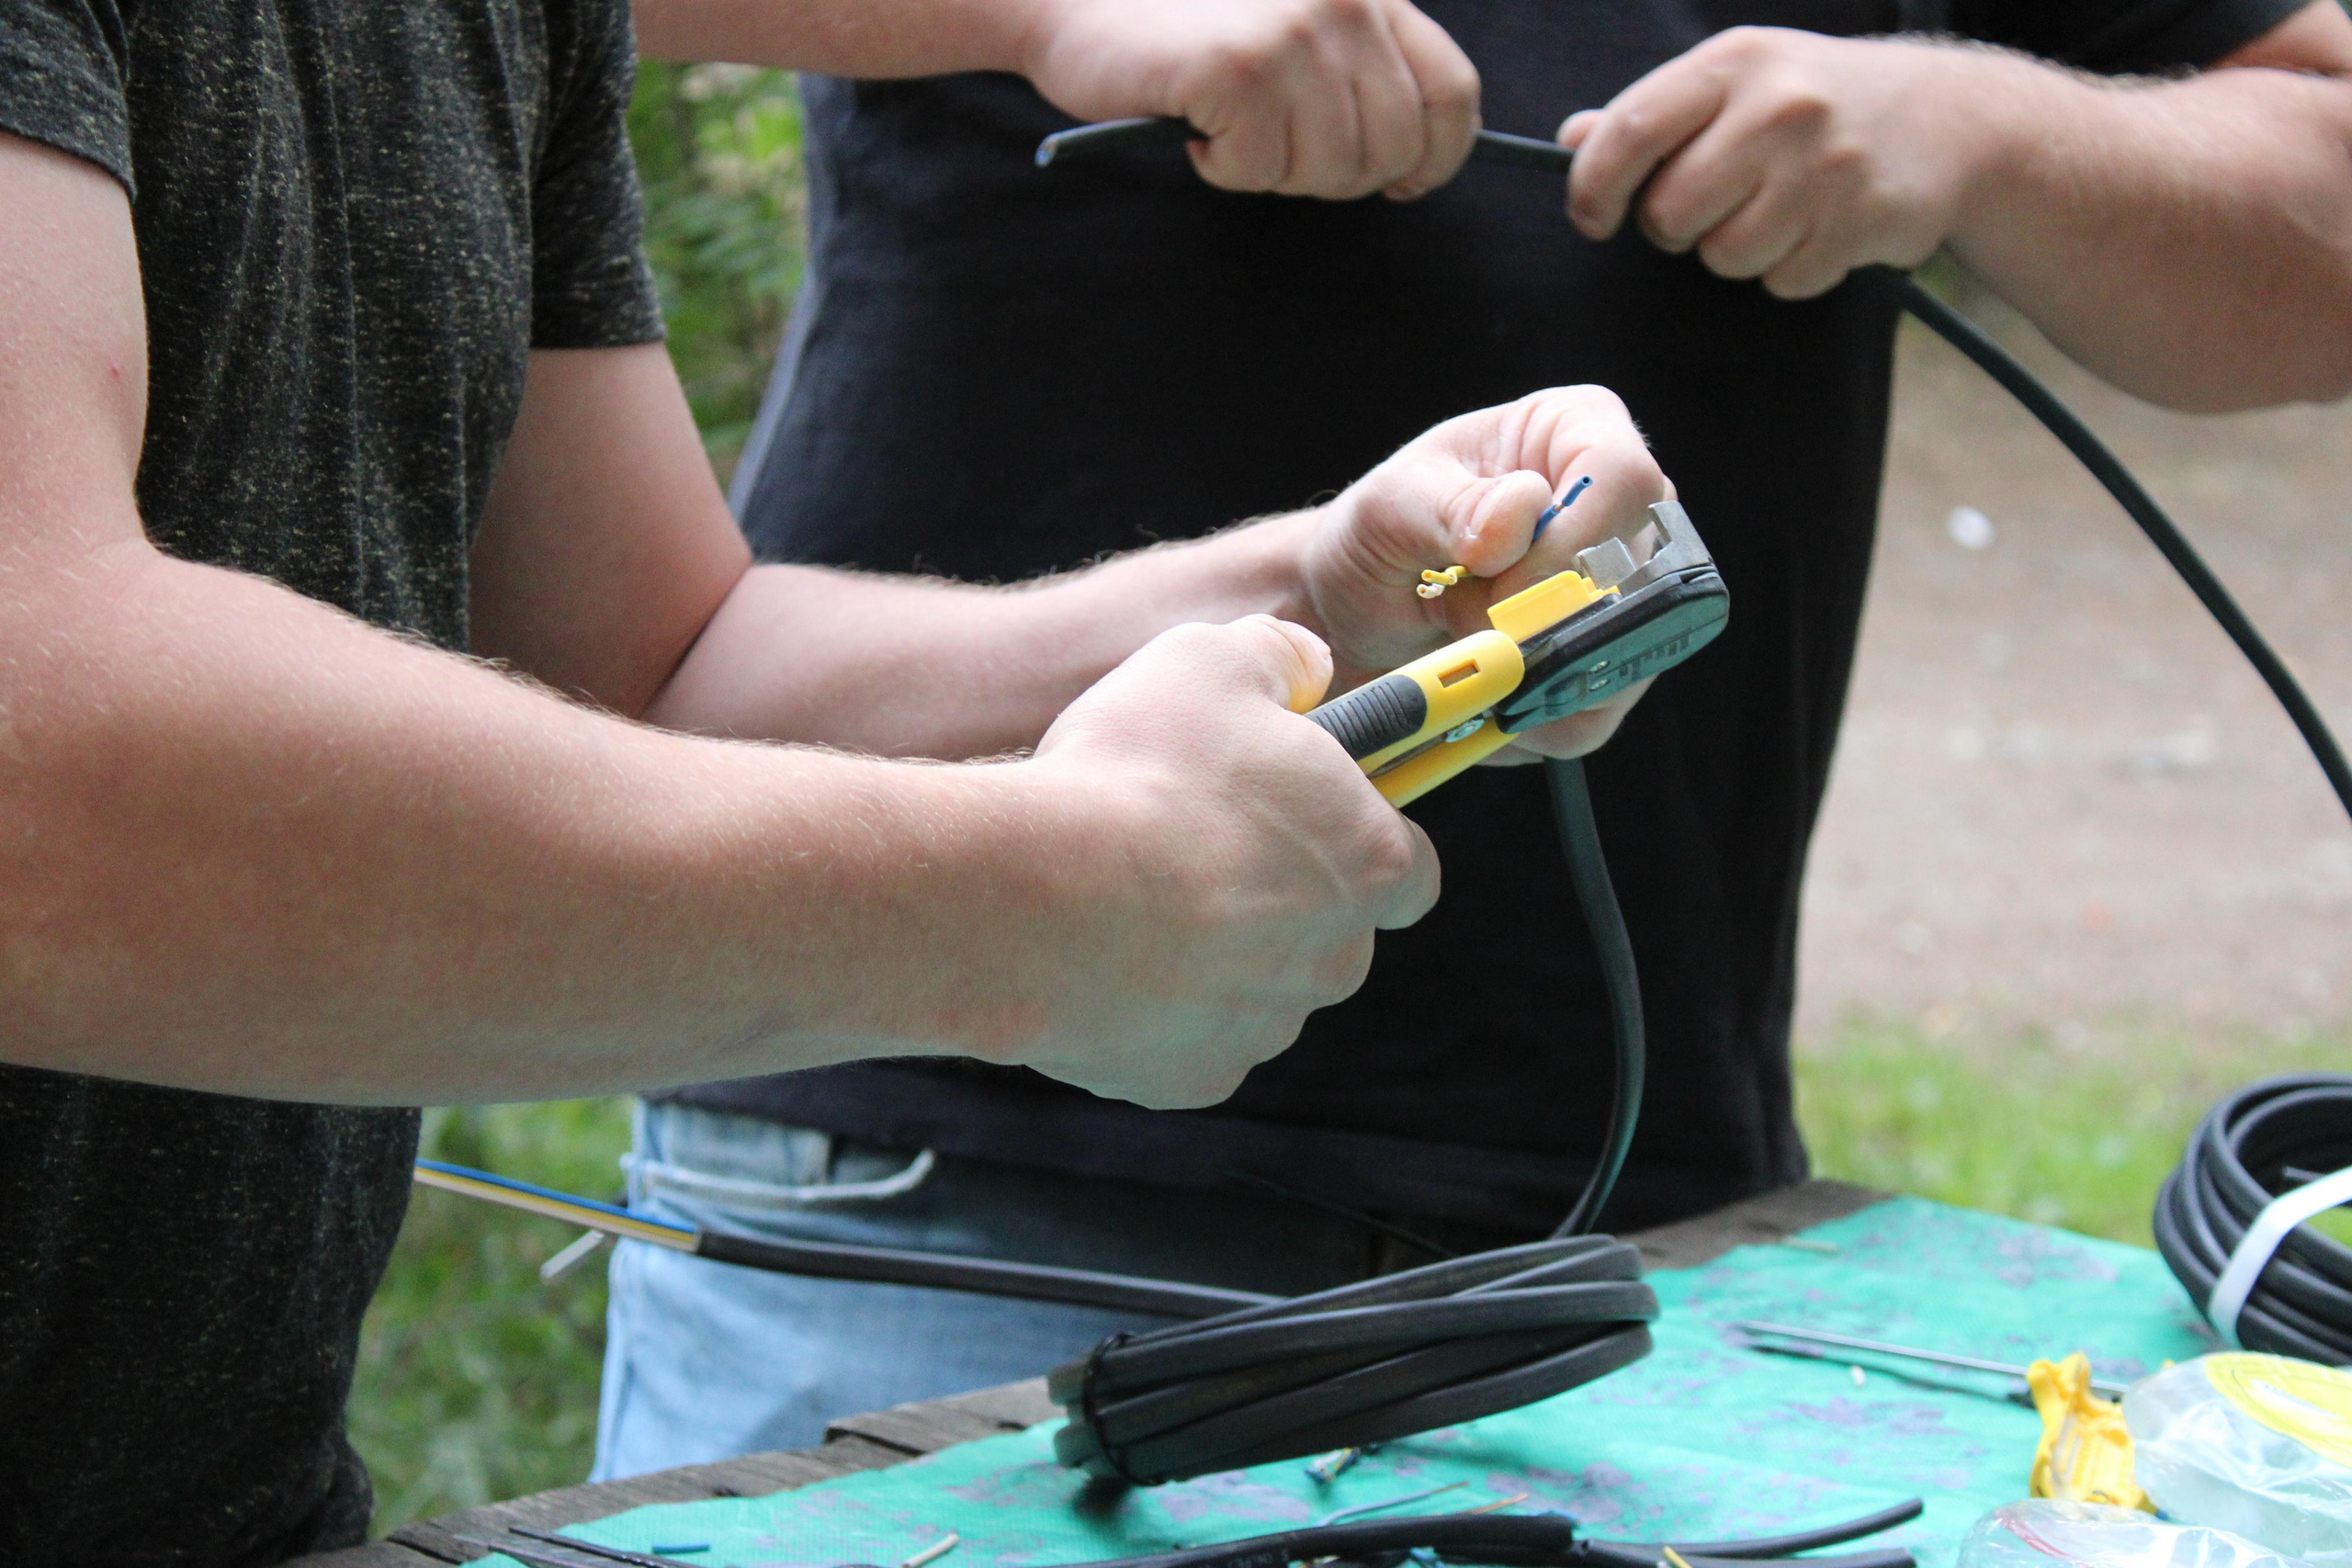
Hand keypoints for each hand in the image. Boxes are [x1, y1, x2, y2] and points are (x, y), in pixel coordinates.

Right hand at [1015, 0, 1480, 199]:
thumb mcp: (1286, 18)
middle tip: (1273, 152)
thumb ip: (1350, 61)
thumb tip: (1404, 159)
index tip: (1403, 184)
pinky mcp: (1244, 69)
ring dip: (1274, 172)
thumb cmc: (1172, 19)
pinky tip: (1194, 127)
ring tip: (1227, 128)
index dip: (1435, 157)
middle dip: (1337, 175)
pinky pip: (1260, 170)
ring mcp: (1298, 33)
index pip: (1450, 93)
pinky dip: (1224, 169)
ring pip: (1331, 168)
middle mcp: (1346, 2)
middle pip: (1393, 148)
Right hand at [1015, 615, 1437, 1107]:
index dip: (1360, 833)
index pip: (1409, 864)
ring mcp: (1263, 1026)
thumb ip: (1276, 658)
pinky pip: (1186, 1038)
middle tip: (1197, 842)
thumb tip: (1303, 665)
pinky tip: (1102, 955)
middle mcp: (1333, 957)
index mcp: (1366, 859)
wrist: (1036, 900)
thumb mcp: (1209, 659)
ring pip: (1255, 986)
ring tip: (1131, 894)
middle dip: (1276, 895)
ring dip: (1212, 949)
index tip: (1310, 810)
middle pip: (1328, 930)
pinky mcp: (1193, 1078)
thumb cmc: (1134, 776)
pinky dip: (1153, 1004)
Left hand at [1297, 386, 1670, 761]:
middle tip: (1463, 624)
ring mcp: (1625, 594)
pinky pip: (1596, 711)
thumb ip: (1451, 507)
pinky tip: (1480, 688)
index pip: (1622, 481)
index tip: (1496, 586)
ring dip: (1531, 672)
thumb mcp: (1389, 508)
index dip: (1567, 544)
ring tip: (1460, 645)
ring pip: (1624, 654)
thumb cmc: (1375, 540)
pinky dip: (1529, 715)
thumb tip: (1519, 516)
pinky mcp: (1606, 668)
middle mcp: (1618, 511)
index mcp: (1576, 433)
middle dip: (1542, 621)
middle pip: (1639, 575)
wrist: (1352, 617)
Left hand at [1560, 29, 2019, 297]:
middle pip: (1669, 212)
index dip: (1593, 187)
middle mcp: (1778, 107)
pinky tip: (1820, 229)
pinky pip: (1782, 281)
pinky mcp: (1861, 221)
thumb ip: (1655, 114)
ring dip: (1735, 253)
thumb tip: (1571, 140)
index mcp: (1733, 63)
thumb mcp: (1739, 81)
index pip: (1630, 131)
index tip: (1593, 217)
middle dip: (1673, 229)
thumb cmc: (1818, 102)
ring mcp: (1824, 166)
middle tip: (1710, 208)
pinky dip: (1790, 271)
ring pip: (1723, 256)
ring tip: (1776, 212)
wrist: (1952, 117)